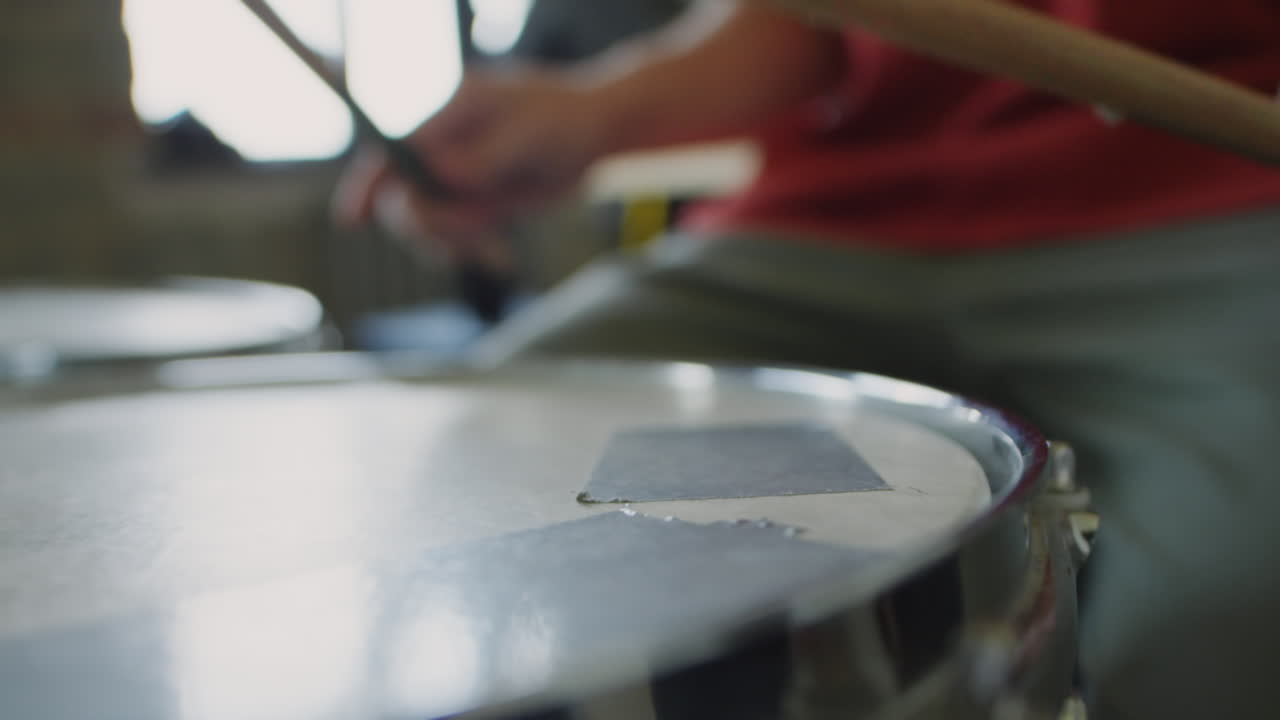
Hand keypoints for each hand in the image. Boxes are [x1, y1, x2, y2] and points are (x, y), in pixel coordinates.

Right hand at [333, 67, 613, 263]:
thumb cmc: (563, 119)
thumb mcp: (523, 136)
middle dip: (426, 222)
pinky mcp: (479, 203)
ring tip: (493, 234)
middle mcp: (445, 149)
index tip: (351, 218)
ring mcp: (460, 178)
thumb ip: (479, 160)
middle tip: (468, 228)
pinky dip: (470, 248)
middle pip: (403, 195)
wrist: (596, 133)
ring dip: (452, 239)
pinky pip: (457, 236)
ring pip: (429, 223)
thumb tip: (437, 178)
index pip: (393, 152)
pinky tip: (496, 252)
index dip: (368, 186)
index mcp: (448, 117)